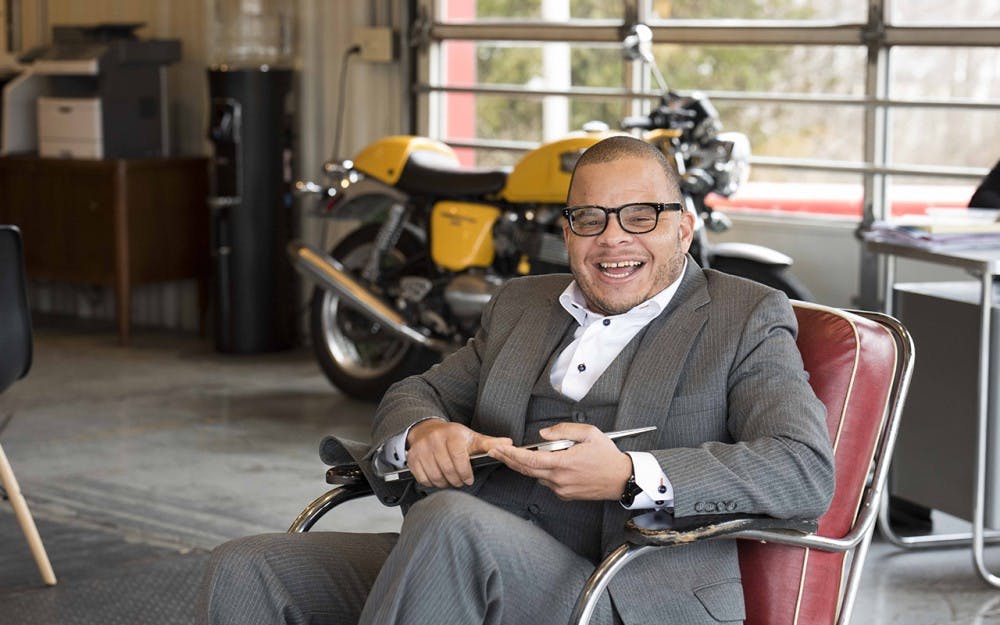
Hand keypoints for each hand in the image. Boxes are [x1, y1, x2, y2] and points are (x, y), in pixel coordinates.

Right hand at [405, 419, 512, 488]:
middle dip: (457, 480)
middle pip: (448, 469)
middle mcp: (435, 440)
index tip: (469, 479)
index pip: (459, 457)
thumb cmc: (453, 436)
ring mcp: (422, 449)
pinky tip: (438, 478)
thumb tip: (509, 444)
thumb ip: (490, 443)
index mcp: (452, 434)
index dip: (465, 472)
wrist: (427, 430)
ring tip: (450, 480)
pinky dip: (432, 483)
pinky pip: (423, 478)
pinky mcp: (412, 458)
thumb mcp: (473, 438)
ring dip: (445, 483)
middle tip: (461, 481)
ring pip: (435, 476)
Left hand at [487, 423, 632, 500]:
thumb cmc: (608, 457)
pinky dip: (544, 473)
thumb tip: (544, 434)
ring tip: (525, 454)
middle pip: (527, 470)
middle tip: (496, 451)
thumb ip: (563, 430)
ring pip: (537, 476)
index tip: (500, 449)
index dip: (512, 454)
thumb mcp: (589, 433)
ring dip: (529, 466)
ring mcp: (562, 489)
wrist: (622, 479)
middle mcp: (559, 479)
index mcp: (563, 463)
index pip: (530, 459)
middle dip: (509, 459)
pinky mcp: (565, 496)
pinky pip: (548, 483)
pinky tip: (550, 465)